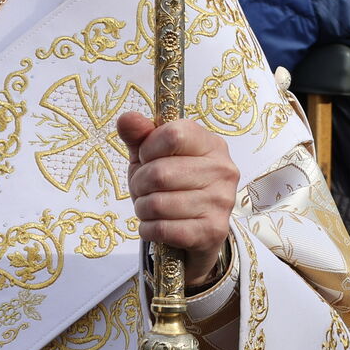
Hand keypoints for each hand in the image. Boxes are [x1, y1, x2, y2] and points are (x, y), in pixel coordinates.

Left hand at [117, 112, 238, 286]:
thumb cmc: (170, 184)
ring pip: (158, 203)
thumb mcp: (151, 154)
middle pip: (160, 173)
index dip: (148, 149)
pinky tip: (156, 224)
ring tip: (150, 207)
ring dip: (142, 208)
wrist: (194, 229)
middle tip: (144, 189)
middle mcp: (223, 170)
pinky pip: (163, 229)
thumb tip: (127, 118)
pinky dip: (148, 229)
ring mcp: (222, 202)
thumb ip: (139, 135)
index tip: (147, 159)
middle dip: (139, 184)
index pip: (173, 136)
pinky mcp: (213, 231)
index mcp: (211, 144)